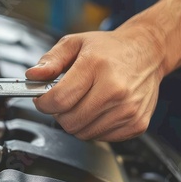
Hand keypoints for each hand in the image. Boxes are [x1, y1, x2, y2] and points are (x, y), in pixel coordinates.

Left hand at [26, 26, 165, 141]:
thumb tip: (33, 76)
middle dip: (59, 113)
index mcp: (96, 66)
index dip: (43, 103)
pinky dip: (93, 127)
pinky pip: (101, 138)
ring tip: (83, 102)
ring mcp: (128, 110)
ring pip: (83, 133)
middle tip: (64, 100)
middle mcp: (115, 89)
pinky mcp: (137, 124)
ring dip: (76, 122)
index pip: (60, 99)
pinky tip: (98, 109)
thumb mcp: (74, 43)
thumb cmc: (109, 49)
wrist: (147, 52)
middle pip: (70, 121)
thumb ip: (50, 60)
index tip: (42, 100)